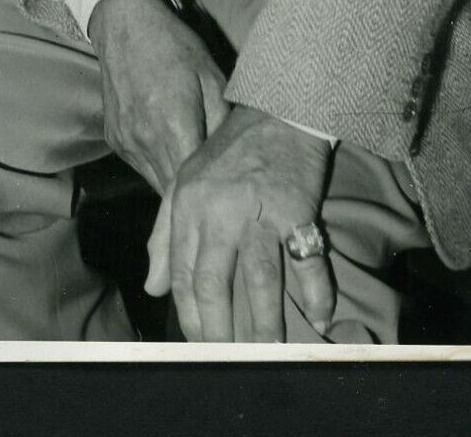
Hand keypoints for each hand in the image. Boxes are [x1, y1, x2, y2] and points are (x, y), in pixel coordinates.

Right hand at [88, 0, 229, 195]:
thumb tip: (236, 159)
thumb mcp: (212, 78)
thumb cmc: (175, 47)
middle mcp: (145, 138)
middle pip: (175, 191)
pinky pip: (142, 167)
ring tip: (195, 167)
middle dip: (196, 192)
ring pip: (157, 184)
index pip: (195, 182)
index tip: (228, 191)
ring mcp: (126, 141)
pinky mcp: (115, 140)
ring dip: (176, 182)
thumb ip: (224, 124)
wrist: (125, 25)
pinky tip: (169, 145)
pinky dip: (159, 165)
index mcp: (174, 123)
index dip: (212, 190)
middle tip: (217, 188)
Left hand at [145, 104, 334, 341]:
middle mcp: (219, 211)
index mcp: (188, 205)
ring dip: (265, 324)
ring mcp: (259, 211)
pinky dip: (316, 292)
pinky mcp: (297, 209)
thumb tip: (152, 287)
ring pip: (259, 281)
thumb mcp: (187, 183)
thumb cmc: (231, 152)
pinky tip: (319, 316)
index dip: (188, 316)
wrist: (278, 110)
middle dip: (220, 331)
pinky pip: (308, 260)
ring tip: (269, 353)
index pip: (180, 274)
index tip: (198, 346)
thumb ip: (165, 235)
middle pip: (213, 284)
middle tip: (230, 361)